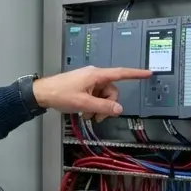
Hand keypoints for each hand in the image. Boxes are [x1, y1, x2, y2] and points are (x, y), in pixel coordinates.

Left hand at [33, 66, 152, 120]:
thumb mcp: (84, 104)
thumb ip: (103, 107)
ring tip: (88, 115)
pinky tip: (84, 112)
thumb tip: (119, 110)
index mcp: (96, 75)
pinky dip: (93, 105)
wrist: (42, 93)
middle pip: (111, 91)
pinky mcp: (83, 86)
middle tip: (97, 117)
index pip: (121, 73)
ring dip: (99, 107)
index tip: (148, 73)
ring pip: (103, 96)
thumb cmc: (61, 94)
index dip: (135, 74)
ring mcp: (88, 81)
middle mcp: (94, 76)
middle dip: (107, 105)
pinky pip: (95, 96)